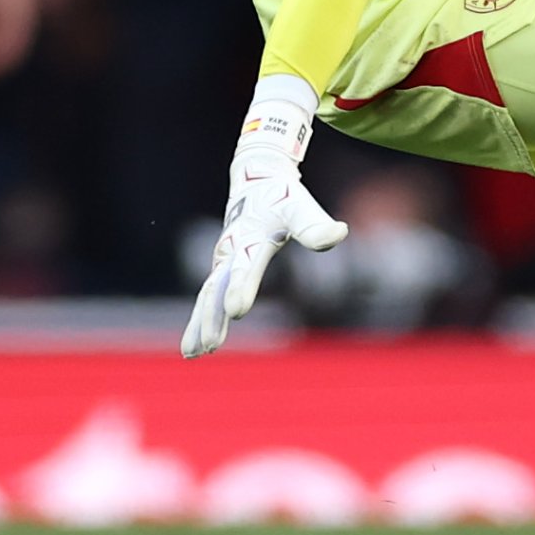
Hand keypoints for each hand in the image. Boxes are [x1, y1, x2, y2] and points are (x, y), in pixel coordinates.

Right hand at [181, 74, 344, 356]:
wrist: (256, 181)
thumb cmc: (281, 198)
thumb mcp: (299, 208)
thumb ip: (314, 225)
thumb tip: (340, 232)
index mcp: (250, 238)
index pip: (246, 266)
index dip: (241, 288)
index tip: (236, 311)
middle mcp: (230, 251)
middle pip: (218, 286)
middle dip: (213, 315)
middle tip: (213, 343)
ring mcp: (222, 262)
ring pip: (206, 297)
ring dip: (200, 324)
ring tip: (194, 353)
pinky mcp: (220, 271)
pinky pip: (206, 299)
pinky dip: (198, 322)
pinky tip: (193, 349)